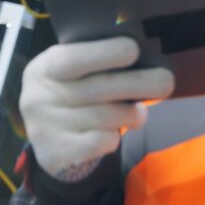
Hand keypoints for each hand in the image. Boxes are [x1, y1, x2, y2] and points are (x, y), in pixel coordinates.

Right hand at [19, 36, 174, 178]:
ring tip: (140, 113)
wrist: (47, 137)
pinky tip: (116, 132)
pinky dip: (114, 137)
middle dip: (138, 84)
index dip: (105, 53)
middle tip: (167, 81)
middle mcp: (38, 97)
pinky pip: (99, 142)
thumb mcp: (72, 73)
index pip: (73, 59)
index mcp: (43, 68)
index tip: (134, 50)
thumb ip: (96, 62)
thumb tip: (143, 57)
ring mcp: (44, 128)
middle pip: (98, 89)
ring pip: (104, 118)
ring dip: (131, 114)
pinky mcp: (55, 154)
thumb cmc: (70, 93)